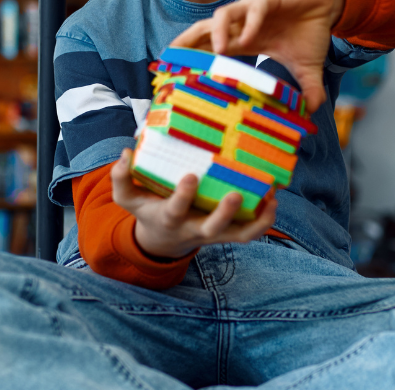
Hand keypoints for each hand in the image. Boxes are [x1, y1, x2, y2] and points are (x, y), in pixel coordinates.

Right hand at [111, 149, 277, 259]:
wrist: (163, 241)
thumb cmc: (148, 211)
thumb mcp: (128, 198)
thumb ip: (121, 178)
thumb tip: (125, 152)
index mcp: (169, 218)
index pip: (175, 210)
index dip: (183, 195)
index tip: (191, 175)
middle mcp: (193, 229)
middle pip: (211, 229)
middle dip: (224, 213)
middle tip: (236, 193)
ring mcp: (214, 234)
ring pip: (238, 236)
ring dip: (256, 221)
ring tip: (270, 197)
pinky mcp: (227, 234)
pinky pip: (249, 234)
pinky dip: (264, 221)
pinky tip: (273, 200)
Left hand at [172, 0, 344, 112]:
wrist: (328, 3)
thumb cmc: (309, 32)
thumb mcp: (308, 67)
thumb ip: (307, 89)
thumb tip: (313, 112)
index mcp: (245, 39)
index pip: (211, 47)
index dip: (193, 56)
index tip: (175, 71)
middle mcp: (243, 23)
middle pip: (206, 29)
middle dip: (188, 41)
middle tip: (173, 58)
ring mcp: (254, 8)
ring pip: (225, 14)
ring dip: (218, 31)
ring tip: (218, 51)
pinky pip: (255, 7)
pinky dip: (251, 22)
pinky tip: (250, 38)